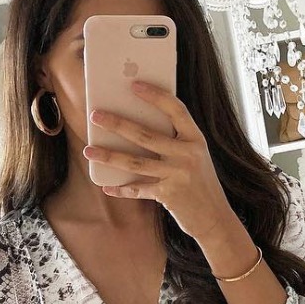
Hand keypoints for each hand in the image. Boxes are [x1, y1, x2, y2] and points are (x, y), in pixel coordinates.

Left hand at [84, 81, 239, 245]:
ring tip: (88, 150)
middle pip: (146, 135)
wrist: (215, 218)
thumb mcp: (196, 157)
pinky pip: (138, 189)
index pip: (175, 110)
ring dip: (109, 156)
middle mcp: (188, 155)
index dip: (155, 96)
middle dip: (117, 124)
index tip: (134, 84)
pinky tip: (106, 186)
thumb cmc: (201, 184)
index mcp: (196, 139)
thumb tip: (137, 128)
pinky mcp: (168, 195)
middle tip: (95, 116)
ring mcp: (178, 175)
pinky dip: (121, 188)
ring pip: (136, 162)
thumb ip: (175, 142)